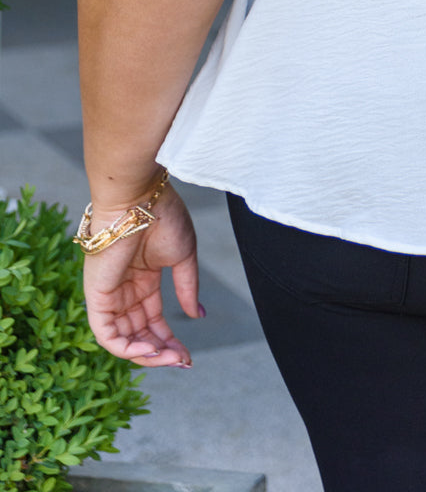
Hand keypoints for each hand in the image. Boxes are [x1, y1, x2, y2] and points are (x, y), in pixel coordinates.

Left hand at [82, 183, 201, 367]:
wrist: (140, 197)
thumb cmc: (162, 216)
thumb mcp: (183, 257)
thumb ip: (187, 288)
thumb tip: (196, 315)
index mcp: (142, 278)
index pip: (152, 319)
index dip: (169, 339)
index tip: (187, 355)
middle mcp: (123, 290)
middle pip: (138, 333)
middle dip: (160, 351)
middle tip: (182, 361)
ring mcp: (109, 294)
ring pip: (123, 339)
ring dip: (147, 354)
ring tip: (171, 357)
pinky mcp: (97, 296)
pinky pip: (107, 334)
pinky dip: (126, 348)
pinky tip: (149, 351)